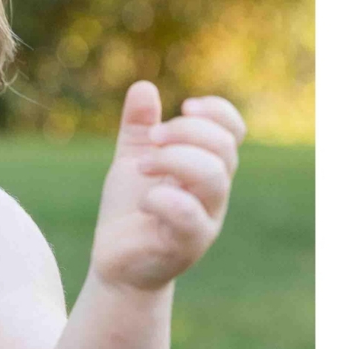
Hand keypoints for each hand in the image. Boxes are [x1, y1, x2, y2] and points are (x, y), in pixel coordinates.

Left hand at [90, 81, 245, 290]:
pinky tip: (144, 199)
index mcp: (206, 167)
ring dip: (175, 159)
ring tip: (140, 167)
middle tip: (150, 139)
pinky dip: (166, 199)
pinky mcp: (187, 245)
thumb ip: (138, 127)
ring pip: (213, 176)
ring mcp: (205, 219)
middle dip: (186, 132)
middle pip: (223, 148)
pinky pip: (190, 216)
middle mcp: (213, 192)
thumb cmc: (130, 211)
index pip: (232, 131)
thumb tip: (144, 86)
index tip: (184, 106)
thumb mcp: (131, 161)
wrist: (116, 262)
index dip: (216, 112)